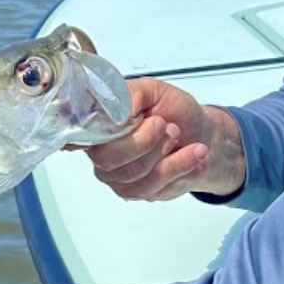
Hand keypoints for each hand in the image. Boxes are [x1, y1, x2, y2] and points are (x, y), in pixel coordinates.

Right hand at [84, 77, 245, 200]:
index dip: (98, 134)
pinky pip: (153, 187)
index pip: (82, 135)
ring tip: (181, 137)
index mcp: (98, 124)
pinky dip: (180, 168)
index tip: (131, 124)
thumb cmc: (174, 111)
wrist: (200, 135)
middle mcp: (100, 152)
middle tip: (169, 127)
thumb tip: (121, 109)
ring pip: (135, 175)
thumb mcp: (155, 90)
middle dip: (146, 142)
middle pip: (108, 158)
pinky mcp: (136, 192)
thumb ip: (134, 94)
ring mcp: (116, 176)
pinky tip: (192, 155)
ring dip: (168, 155)